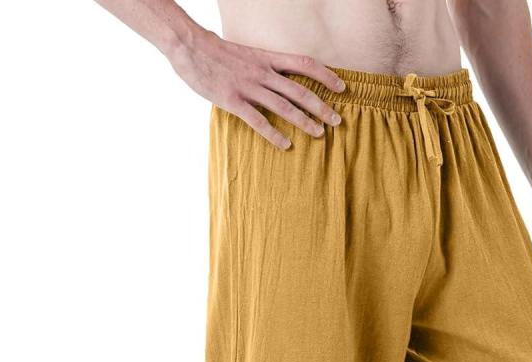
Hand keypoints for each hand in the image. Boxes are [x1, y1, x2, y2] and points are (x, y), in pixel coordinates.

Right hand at [167, 29, 344, 148]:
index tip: (342, 87)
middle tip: (338, 121)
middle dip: (321, 106)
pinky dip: (274, 134)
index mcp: (267, 58)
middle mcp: (263, 72)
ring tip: (319, 134)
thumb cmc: (217, 52)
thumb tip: (279, 78)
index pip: (304, 64)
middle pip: (300, 90)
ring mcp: (248, 86)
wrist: (189, 46)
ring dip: (304, 121)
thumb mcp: (247, 54)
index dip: (326, 75)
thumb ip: (264, 66)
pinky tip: (286, 144)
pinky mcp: (233, 100)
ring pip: (284, 106)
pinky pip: (258, 120)